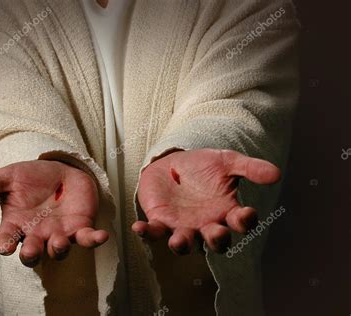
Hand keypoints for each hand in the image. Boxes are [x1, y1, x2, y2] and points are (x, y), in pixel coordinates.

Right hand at [0, 160, 107, 266]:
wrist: (59, 169)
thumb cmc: (31, 178)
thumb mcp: (6, 177)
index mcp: (16, 225)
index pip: (6, 241)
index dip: (5, 245)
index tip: (5, 245)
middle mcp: (36, 234)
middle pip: (32, 254)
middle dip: (31, 255)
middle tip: (30, 251)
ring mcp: (59, 233)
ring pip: (59, 250)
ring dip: (59, 249)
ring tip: (59, 241)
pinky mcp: (80, 227)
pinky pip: (88, 238)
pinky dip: (95, 240)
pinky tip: (102, 236)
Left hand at [133, 149, 279, 253]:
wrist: (173, 160)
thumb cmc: (203, 165)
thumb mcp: (226, 161)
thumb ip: (249, 168)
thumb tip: (277, 174)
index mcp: (226, 212)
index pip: (241, 223)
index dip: (245, 222)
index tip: (247, 213)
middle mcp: (206, 225)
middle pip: (216, 242)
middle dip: (217, 240)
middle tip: (217, 232)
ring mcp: (183, 226)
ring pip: (185, 244)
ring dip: (182, 245)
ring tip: (179, 241)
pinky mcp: (160, 222)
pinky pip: (154, 232)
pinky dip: (146, 232)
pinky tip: (138, 227)